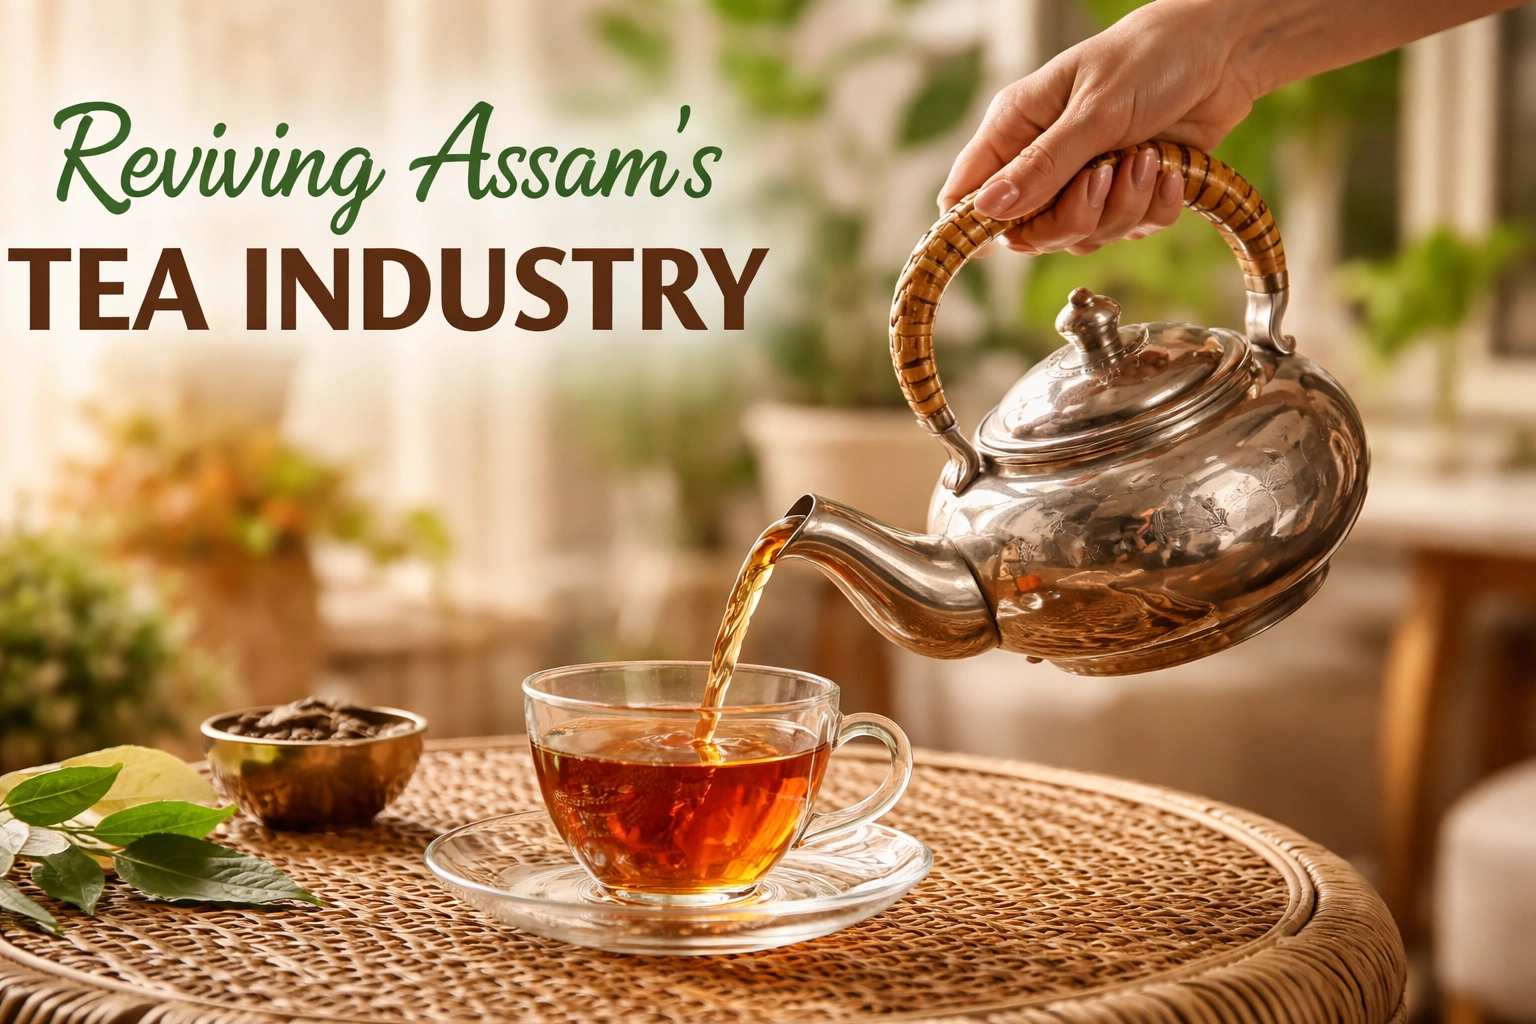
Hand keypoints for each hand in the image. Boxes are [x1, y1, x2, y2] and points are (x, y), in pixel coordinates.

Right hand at [938, 0, 1261, 255]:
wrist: (1224, 51)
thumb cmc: (1150, 58)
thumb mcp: (1094, 110)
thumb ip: (1043, 165)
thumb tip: (988, 209)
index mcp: (1015, 127)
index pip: (966, 194)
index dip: (974, 226)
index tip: (1005, 237)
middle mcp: (1043, 160)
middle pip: (1029, 231)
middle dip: (1073, 216)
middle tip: (1103, 176)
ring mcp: (1084, 180)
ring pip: (1081, 236)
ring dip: (1122, 208)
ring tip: (1144, 160)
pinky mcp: (1126, 194)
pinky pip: (1128, 231)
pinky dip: (1153, 209)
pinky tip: (1166, 171)